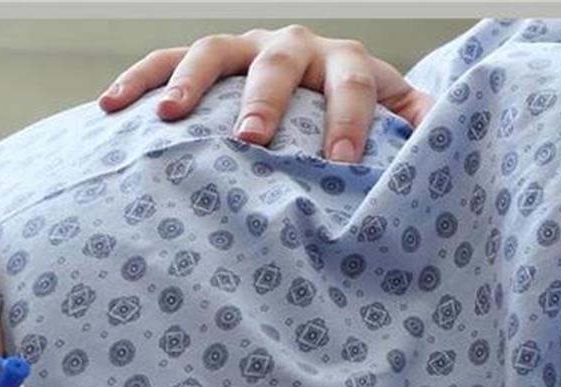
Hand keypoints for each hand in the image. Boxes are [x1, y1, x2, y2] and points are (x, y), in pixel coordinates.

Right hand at [98, 25, 433, 161]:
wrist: (314, 84)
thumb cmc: (351, 116)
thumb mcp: (393, 118)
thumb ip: (418, 128)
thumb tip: (452, 149)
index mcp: (346, 62)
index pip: (355, 82)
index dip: (351, 121)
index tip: (342, 166)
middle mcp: (294, 46)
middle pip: (280, 59)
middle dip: (264, 98)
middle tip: (251, 139)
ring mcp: (243, 47)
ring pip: (213, 50)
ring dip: (190, 82)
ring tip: (169, 117)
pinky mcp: (204, 61)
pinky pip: (163, 59)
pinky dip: (137, 80)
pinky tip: (108, 106)